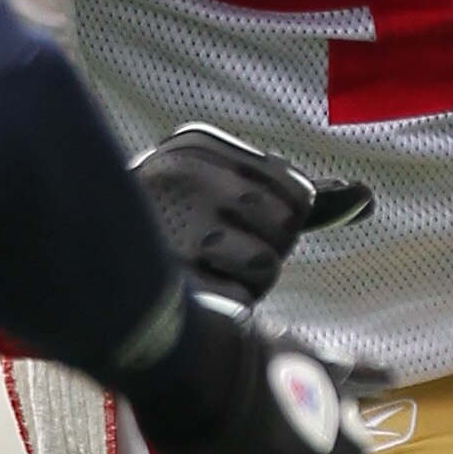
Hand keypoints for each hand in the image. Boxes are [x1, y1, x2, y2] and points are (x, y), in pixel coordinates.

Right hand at [133, 124, 373, 303]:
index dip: (276, 219)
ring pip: (266, 265)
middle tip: (215, 249)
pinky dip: (224, 306)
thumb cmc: (169, 231)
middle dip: (263, 246)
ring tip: (202, 270)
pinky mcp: (174, 281)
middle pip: (285, 224)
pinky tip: (194, 294)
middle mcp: (184, 177)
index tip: (235, 222)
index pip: (294, 193)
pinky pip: (239, 300)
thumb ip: (290, 193)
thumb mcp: (218, 191)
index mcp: (196, 147)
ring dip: (243, 279)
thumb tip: (363, 197)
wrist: (88, 271)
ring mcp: (176, 228)